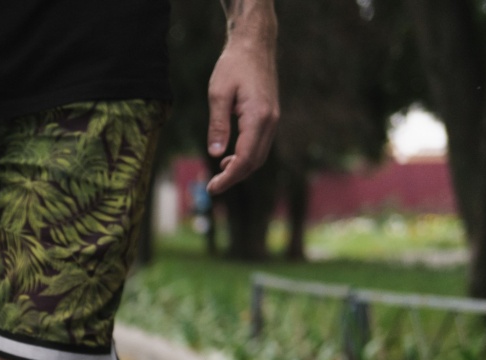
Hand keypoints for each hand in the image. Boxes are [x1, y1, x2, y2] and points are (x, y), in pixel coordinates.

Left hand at [205, 35, 278, 193]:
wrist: (254, 45)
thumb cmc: (233, 65)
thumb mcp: (218, 93)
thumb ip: (218, 125)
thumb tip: (216, 154)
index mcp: (258, 116)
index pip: (246, 158)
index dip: (229, 177)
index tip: (212, 188)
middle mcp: (270, 121)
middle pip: (255, 162)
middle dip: (234, 177)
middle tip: (212, 187)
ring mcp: (273, 119)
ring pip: (259, 155)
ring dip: (240, 168)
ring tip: (218, 173)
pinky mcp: (270, 116)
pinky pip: (260, 144)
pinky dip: (246, 156)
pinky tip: (229, 157)